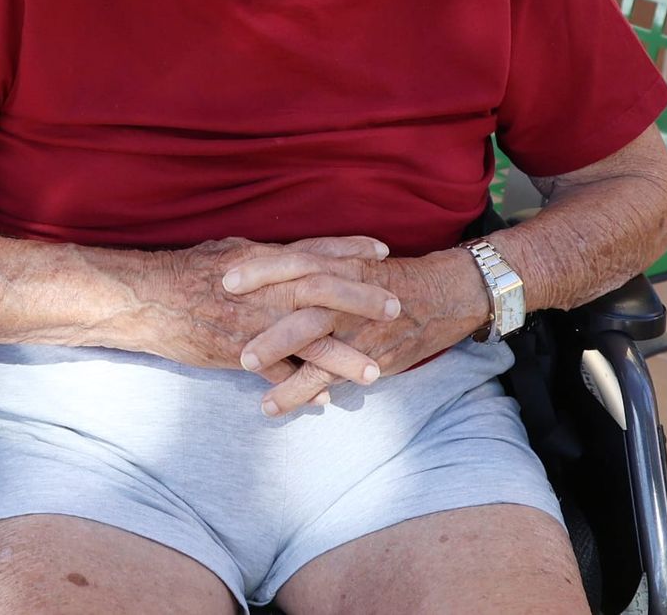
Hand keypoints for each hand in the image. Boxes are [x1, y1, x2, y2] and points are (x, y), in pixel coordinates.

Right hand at [147, 234, 401, 383]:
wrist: (145, 299)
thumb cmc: (181, 272)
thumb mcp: (225, 253)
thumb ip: (260, 256)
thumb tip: (285, 256)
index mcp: (260, 260)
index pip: (313, 250)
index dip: (349, 249)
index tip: (382, 250)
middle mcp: (262, 289)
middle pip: (322, 289)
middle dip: (362, 298)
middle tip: (396, 305)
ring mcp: (252, 322)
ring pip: (308, 339)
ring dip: (344, 356)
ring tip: (375, 371)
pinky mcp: (237, 352)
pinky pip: (276, 374)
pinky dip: (300, 388)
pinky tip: (324, 401)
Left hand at [242, 249, 490, 415]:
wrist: (442, 296)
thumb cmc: (387, 279)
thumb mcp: (351, 264)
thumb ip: (315, 268)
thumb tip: (269, 268)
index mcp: (339, 267)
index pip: (295, 261)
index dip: (260, 268)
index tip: (225, 276)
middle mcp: (346, 293)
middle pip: (300, 294)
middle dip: (262, 305)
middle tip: (225, 313)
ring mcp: (357, 326)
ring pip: (314, 337)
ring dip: (277, 349)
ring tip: (243, 364)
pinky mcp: (366, 357)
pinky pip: (328, 377)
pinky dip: (298, 391)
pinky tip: (270, 405)